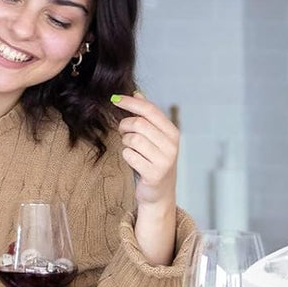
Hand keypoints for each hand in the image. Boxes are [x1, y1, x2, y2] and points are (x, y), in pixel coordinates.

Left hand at [112, 92, 179, 266]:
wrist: (159, 193)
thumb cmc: (154, 160)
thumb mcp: (154, 137)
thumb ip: (147, 116)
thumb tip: (137, 93)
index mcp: (172, 132)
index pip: (150, 110)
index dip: (131, 102)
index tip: (115, 99)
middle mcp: (171, 145)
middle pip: (139, 124)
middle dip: (125, 126)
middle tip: (123, 132)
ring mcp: (164, 160)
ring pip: (133, 139)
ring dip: (126, 142)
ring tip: (131, 148)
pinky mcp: (154, 173)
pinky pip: (130, 155)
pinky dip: (127, 156)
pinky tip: (133, 161)